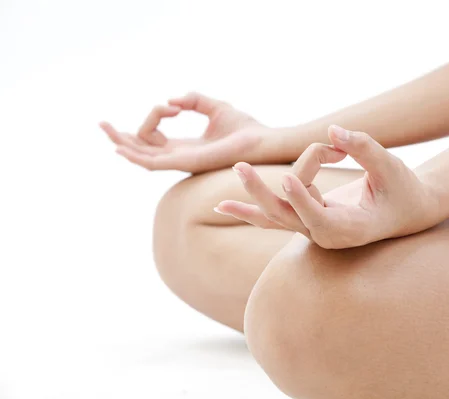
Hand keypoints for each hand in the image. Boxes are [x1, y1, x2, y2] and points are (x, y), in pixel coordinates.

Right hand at [100, 92, 271, 172]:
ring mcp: (181, 161)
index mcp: (186, 146)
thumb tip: (170, 100)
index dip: (155, 115)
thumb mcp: (214, 107)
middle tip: (103, 123)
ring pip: (142, 156)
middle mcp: (180, 156)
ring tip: (105, 128)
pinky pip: (153, 163)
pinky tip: (121, 146)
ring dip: (122, 143)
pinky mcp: (185, 163)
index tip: (175, 105)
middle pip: (142, 150)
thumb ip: (192, 100)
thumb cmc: (244, 128)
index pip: (155, 137)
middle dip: (122, 137)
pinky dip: (135, 155)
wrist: (260, 141)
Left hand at [216, 125, 440, 248]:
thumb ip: (364, 148)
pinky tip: (222, 206)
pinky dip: (251, 211)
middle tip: (241, 167)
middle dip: (262, 193)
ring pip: (277, 217)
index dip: (303, 200)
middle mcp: (329, 235)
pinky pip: (275, 216)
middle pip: (288, 217)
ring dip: (251, 203)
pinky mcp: (306, 219)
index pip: (320, 219)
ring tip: (219, 202)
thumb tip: (334, 129)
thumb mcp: (390, 167)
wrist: (405, 211)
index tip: (287, 178)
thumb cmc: (402, 189)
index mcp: (352, 228)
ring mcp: (314, 229)